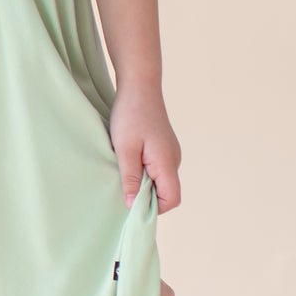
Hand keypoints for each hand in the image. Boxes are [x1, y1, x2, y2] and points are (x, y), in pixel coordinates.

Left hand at [107, 86, 181, 211]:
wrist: (139, 87)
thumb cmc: (130, 115)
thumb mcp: (124, 148)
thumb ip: (129, 177)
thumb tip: (131, 205)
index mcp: (167, 163)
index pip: (172, 199)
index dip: (152, 207)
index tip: (130, 203)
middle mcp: (174, 160)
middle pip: (166, 193)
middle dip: (145, 196)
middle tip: (121, 185)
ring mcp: (170, 154)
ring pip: (160, 181)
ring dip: (142, 182)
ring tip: (122, 169)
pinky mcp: (163, 148)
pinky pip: (156, 169)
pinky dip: (143, 171)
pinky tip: (127, 160)